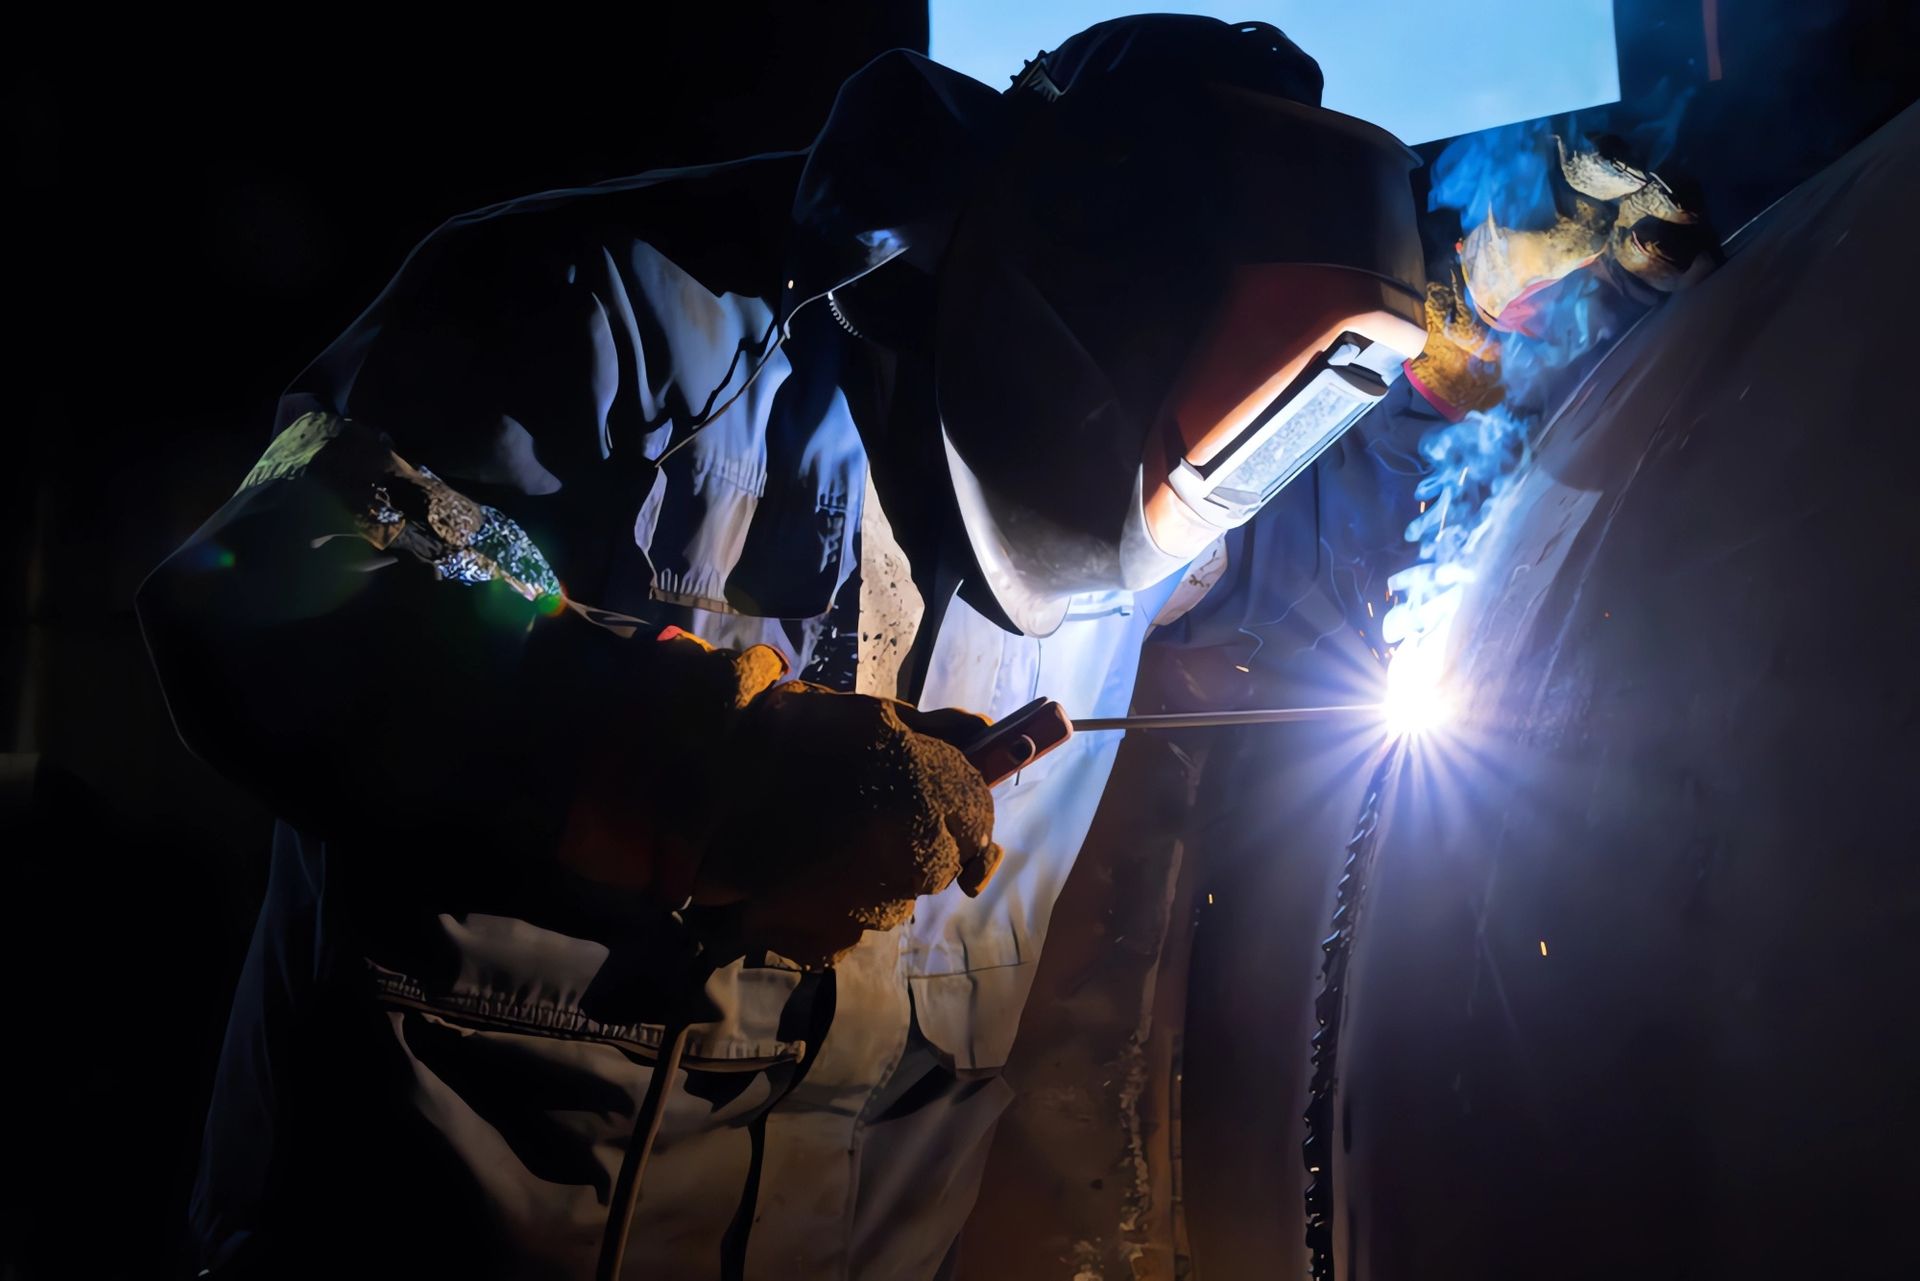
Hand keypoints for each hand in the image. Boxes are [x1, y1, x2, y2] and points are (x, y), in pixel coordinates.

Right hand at [691, 683, 1004, 968]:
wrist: (695, 779)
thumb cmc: (787, 733)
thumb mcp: (871, 715)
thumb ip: (939, 731)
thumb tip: (989, 735)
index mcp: (927, 798)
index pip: (976, 819)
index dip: (955, 806)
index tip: (927, 796)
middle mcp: (909, 862)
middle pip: (937, 864)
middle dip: (910, 842)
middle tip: (854, 812)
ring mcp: (867, 910)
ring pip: (891, 898)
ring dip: (869, 877)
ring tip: (814, 842)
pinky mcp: (825, 942)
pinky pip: (846, 929)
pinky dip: (828, 909)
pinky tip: (795, 875)